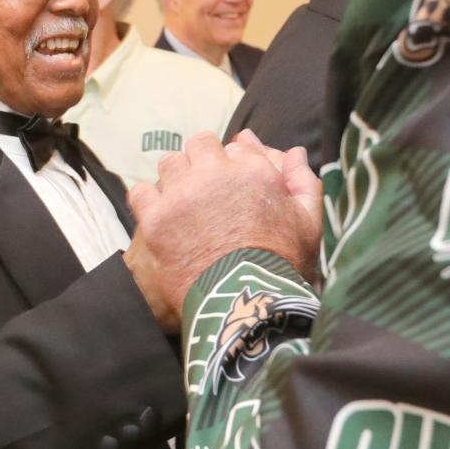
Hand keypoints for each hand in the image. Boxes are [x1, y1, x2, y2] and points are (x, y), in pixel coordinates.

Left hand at [125, 132, 321, 328]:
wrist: (245, 303)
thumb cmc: (282, 265)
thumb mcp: (308, 223)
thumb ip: (303, 182)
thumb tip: (294, 151)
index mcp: (254, 170)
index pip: (237, 147)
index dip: (233, 165)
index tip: (232, 185)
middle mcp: (216, 173)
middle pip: (200, 145)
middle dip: (202, 163)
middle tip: (205, 191)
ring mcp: (183, 194)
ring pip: (170, 163)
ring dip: (176, 177)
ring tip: (182, 203)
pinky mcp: (156, 218)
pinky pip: (142, 191)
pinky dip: (148, 200)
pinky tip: (159, 215)